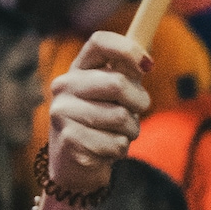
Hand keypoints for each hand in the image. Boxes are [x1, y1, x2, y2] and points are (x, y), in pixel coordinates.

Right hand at [44, 31, 151, 203]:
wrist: (74, 167)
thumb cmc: (100, 126)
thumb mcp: (113, 97)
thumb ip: (128, 75)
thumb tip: (147, 59)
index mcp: (78, 69)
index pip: (99, 42)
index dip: (127, 49)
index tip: (148, 65)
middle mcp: (65, 86)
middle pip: (117, 83)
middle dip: (139, 102)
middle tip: (135, 113)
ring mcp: (63, 112)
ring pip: (120, 117)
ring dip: (130, 130)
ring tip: (117, 134)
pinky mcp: (69, 140)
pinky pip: (115, 143)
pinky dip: (120, 150)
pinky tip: (106, 150)